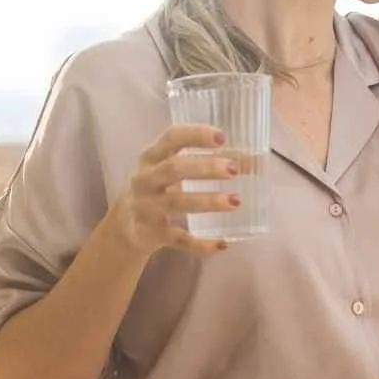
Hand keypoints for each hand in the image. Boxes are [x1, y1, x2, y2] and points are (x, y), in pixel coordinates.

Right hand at [104, 124, 245, 258]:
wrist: (125, 226)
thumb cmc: (157, 188)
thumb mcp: (171, 169)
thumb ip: (206, 161)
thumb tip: (253, 161)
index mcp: (151, 157)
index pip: (171, 137)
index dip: (196, 135)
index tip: (222, 136)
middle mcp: (145, 179)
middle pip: (175, 169)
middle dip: (205, 168)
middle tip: (234, 170)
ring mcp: (146, 207)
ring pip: (177, 203)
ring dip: (208, 201)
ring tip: (235, 201)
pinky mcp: (151, 233)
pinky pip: (178, 239)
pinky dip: (200, 244)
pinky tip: (222, 243)